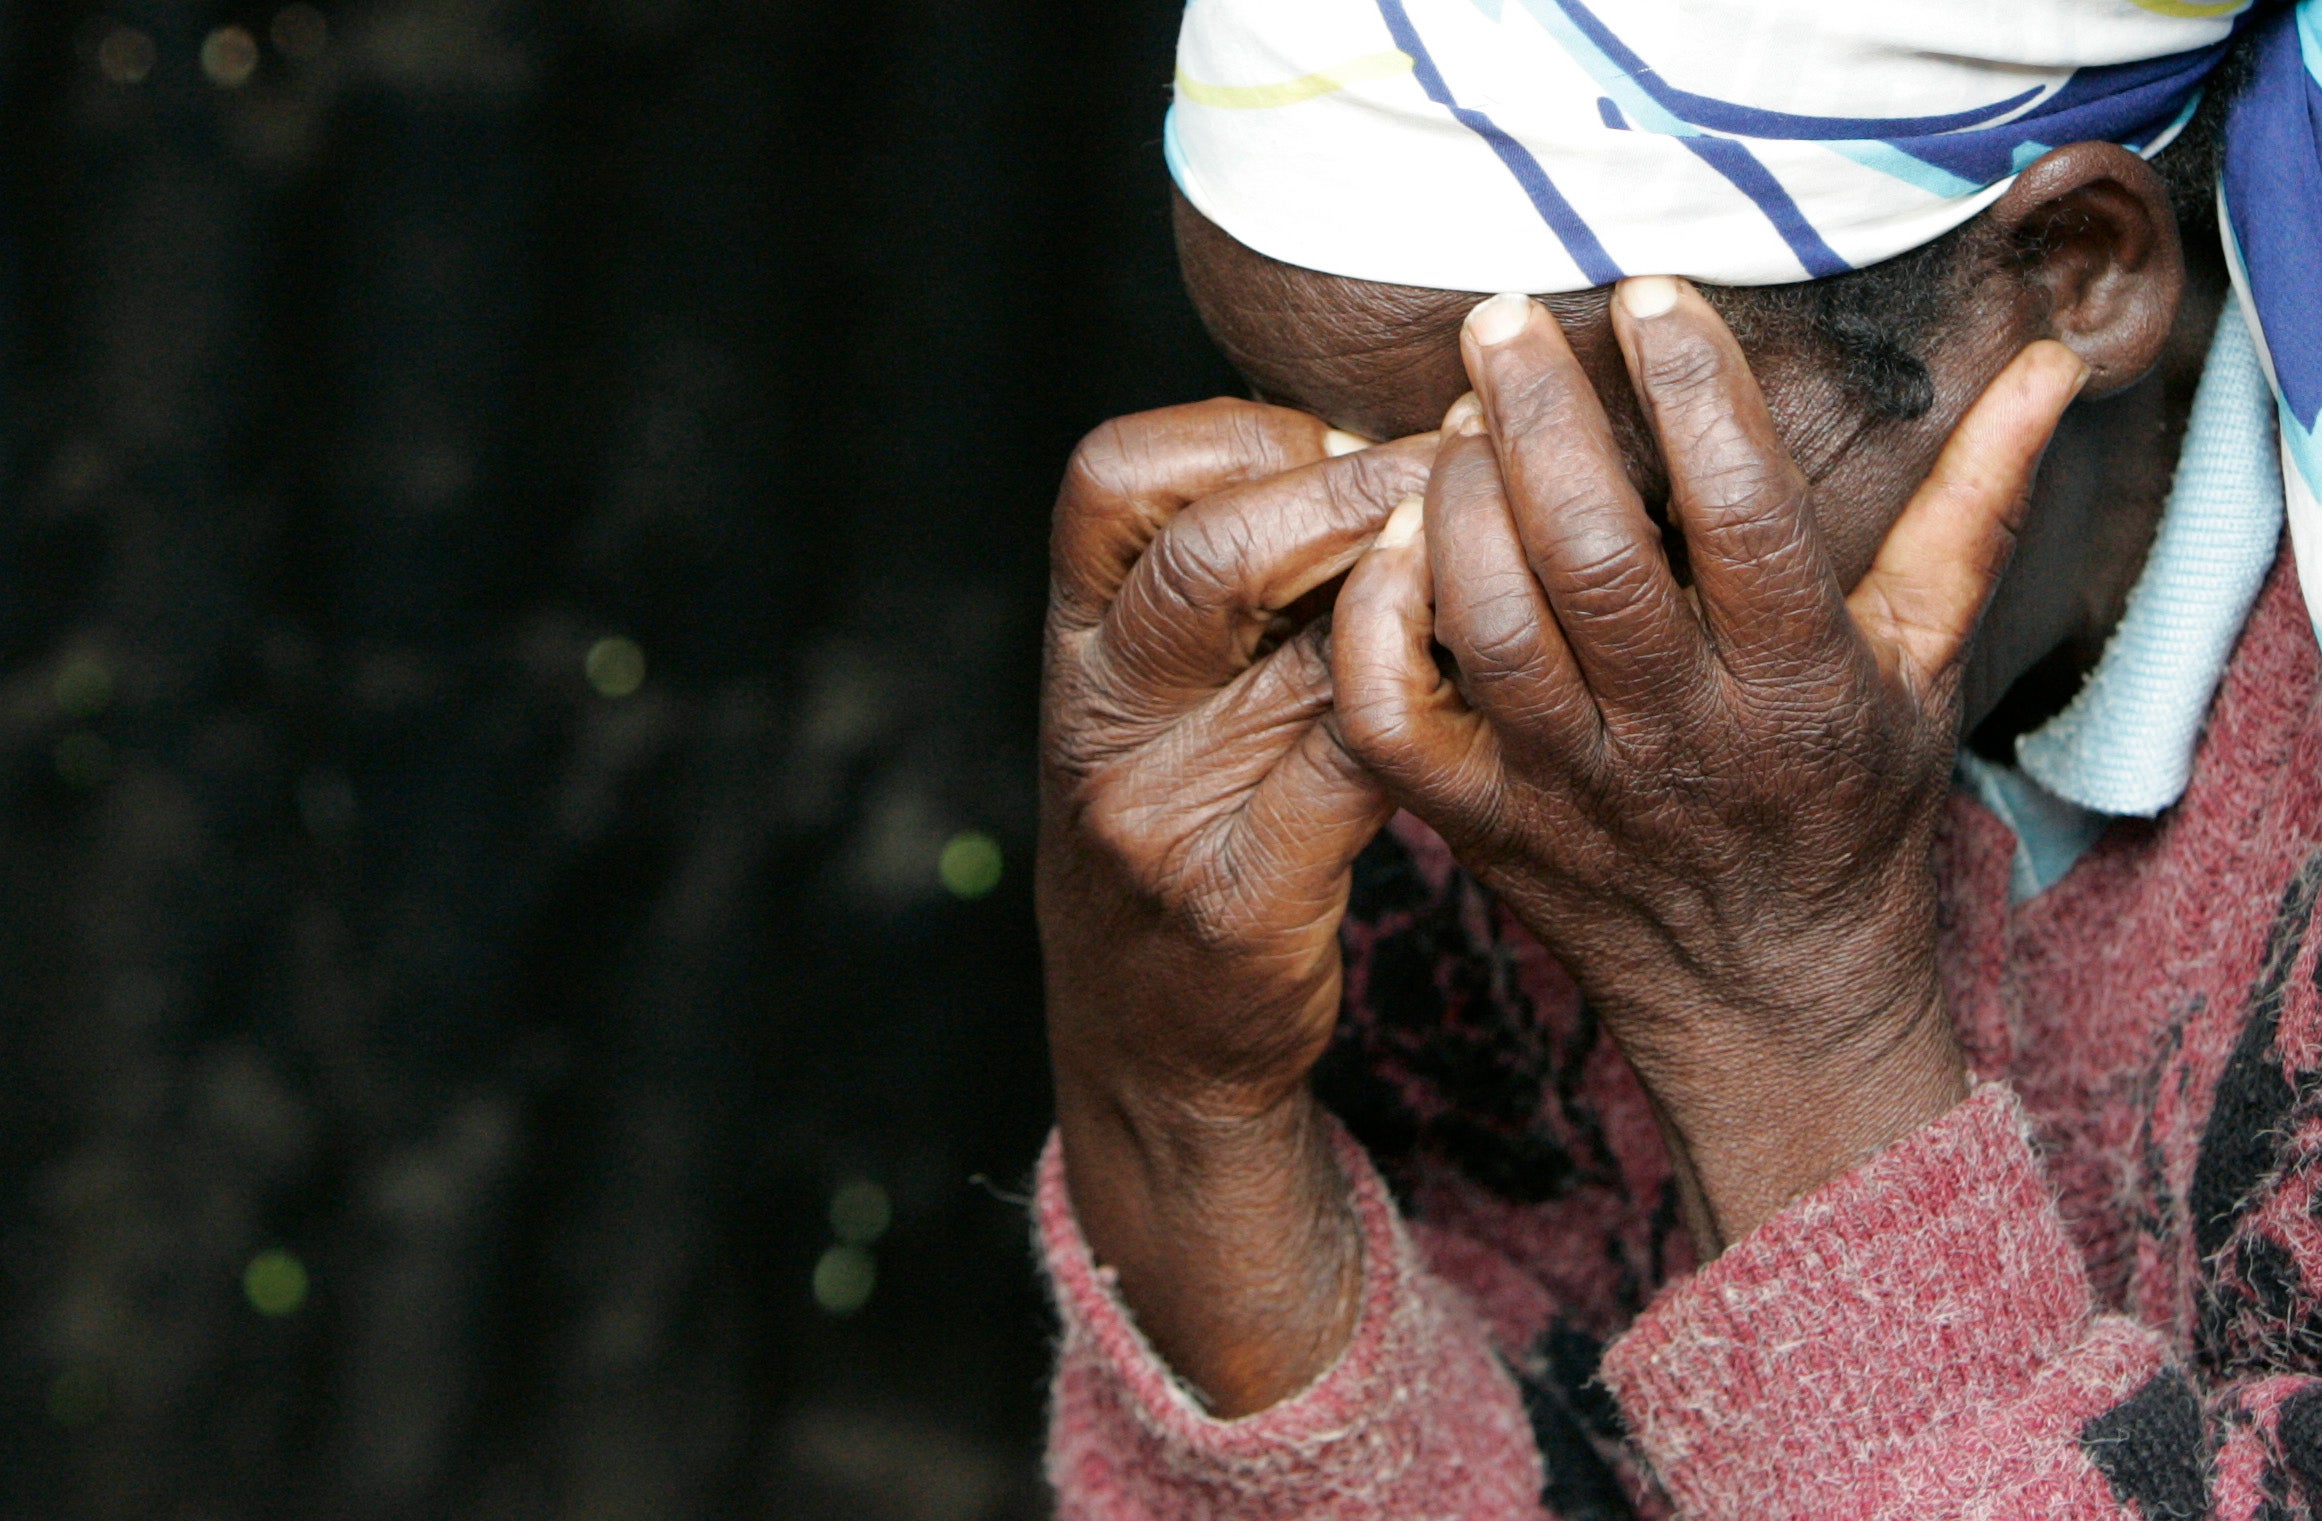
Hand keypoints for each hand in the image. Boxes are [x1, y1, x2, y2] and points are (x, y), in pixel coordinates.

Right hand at [1039, 399, 1430, 1410]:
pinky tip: (1488, 681)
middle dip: (1365, 489)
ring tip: (1505, 556)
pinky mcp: (1236, 898)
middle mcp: (1097, 718)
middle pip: (1215, 552)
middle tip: (1469, 468)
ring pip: (1309, 656)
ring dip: (1426, 588)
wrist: (1148, 1043)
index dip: (1242, 431)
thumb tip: (1389, 446)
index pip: (1117, 477)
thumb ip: (1236, 590)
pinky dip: (1433, 704)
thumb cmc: (1186, 829)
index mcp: (1073, 644)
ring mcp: (1158, 813)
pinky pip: (1356, 766)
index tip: (1343, 438)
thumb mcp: (1160, 699)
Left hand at [1331, 281, 2086, 1251]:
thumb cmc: (1849, 813)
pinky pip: (1393, 714)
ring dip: (1457, 498)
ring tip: (1461, 414)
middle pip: (1593, 554)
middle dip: (1541, 414)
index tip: (1652, 293)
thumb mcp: (1929, 664)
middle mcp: (1676, 737)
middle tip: (1505, 314)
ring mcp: (1564, 788)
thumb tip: (2051, 367)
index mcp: (1797, 687)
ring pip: (1489, 620)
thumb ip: (1976, 508)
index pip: (1744, 513)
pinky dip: (1379, 617)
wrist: (1769, 1002)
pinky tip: (1396, 540)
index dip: (1693, 388)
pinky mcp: (1477, 824)